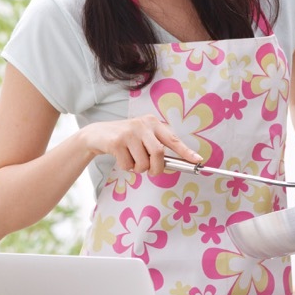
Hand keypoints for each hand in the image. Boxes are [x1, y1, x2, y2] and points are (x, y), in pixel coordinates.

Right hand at [81, 115, 202, 176]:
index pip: (173, 139)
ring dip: (139, 169)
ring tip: (132, 161)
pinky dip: (126, 168)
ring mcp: (129, 132)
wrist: (96, 134)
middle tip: (152, 171)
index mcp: (152, 123)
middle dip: (156, 168)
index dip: (186, 152)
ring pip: (143, 162)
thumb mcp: (142, 137)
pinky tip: (120, 158)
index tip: (198, 161)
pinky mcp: (116, 142)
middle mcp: (142, 125)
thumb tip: (175, 165)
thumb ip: (156, 147)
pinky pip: (128, 165)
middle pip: (159, 154)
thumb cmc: (124, 139)